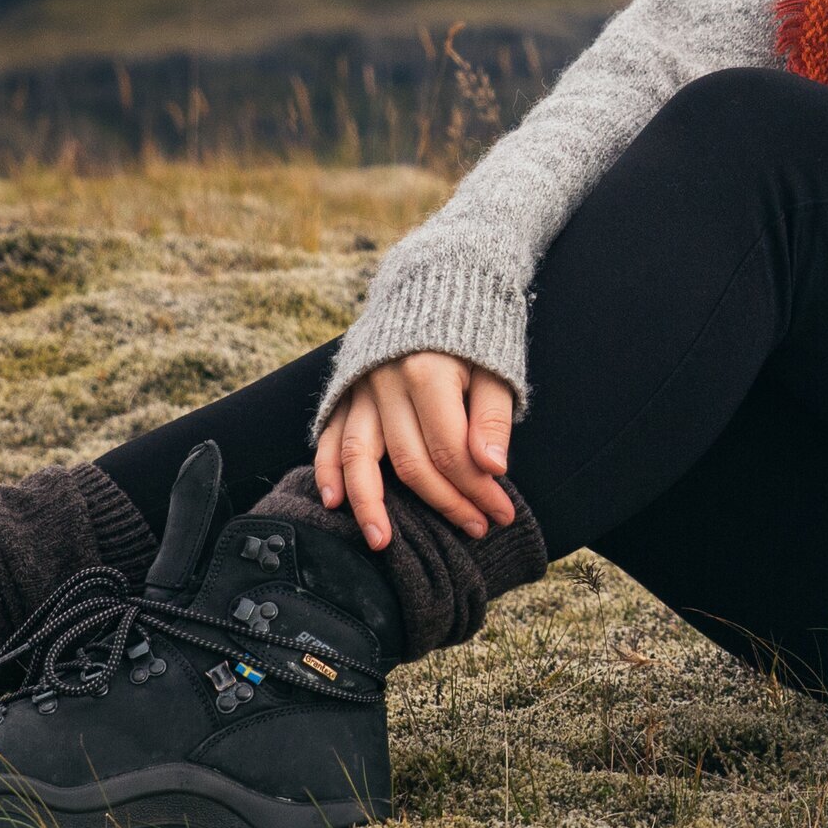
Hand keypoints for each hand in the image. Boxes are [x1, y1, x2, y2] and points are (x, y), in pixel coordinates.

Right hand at [315, 352, 516, 550]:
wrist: (437, 287)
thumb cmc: (473, 334)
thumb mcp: (497, 368)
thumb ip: (493, 418)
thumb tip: (492, 468)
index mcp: (427, 372)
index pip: (450, 450)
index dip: (477, 488)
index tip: (501, 513)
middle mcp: (386, 382)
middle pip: (410, 461)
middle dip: (444, 501)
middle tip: (475, 528)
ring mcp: (360, 388)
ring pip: (359, 456)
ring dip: (369, 502)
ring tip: (382, 541)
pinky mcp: (344, 391)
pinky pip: (330, 435)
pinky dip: (327, 468)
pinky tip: (333, 501)